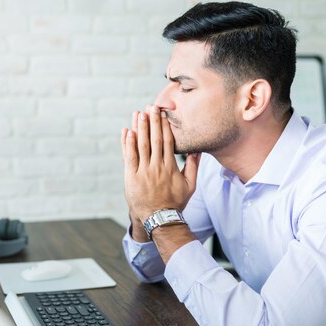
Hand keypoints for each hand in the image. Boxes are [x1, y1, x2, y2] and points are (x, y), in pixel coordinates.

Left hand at [121, 105, 200, 225]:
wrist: (159, 218)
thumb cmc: (175, 202)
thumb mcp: (190, 185)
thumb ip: (193, 166)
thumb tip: (197, 150)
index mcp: (170, 166)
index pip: (167, 141)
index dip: (164, 125)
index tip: (162, 113)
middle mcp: (157, 166)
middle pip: (154, 139)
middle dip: (152, 121)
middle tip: (151, 106)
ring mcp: (143, 171)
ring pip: (141, 145)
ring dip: (140, 128)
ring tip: (139, 113)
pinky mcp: (132, 177)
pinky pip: (129, 157)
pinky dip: (127, 143)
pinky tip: (127, 131)